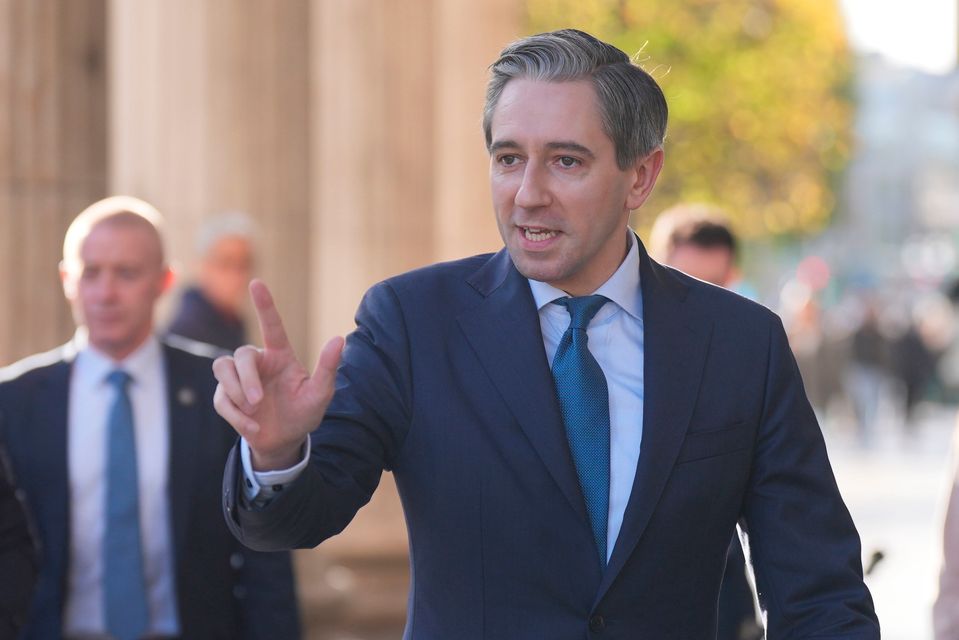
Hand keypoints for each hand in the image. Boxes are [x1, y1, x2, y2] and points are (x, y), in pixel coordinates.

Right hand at [213, 279, 343, 469]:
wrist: (284, 441)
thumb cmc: (304, 413)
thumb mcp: (320, 394)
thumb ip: (328, 367)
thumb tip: (339, 339)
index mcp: (280, 356)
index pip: (271, 326)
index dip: (264, 304)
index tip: (256, 282)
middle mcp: (258, 363)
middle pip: (241, 354)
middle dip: (246, 379)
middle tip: (258, 401)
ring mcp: (240, 380)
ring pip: (222, 368)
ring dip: (235, 391)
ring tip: (254, 411)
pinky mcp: (227, 397)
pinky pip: (220, 399)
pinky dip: (235, 416)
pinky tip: (252, 428)